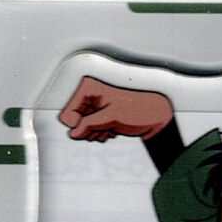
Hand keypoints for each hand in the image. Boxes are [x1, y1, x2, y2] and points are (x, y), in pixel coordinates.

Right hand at [58, 77, 173, 141]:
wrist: (153, 116)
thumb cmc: (137, 110)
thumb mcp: (111, 118)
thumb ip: (89, 125)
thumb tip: (73, 134)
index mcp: (88, 87)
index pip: (67, 114)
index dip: (79, 126)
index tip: (95, 127)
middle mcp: (88, 94)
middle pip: (75, 122)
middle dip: (90, 129)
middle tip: (106, 128)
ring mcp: (93, 105)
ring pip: (82, 128)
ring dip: (96, 132)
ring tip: (111, 128)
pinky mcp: (98, 113)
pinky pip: (90, 129)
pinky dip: (101, 132)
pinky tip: (112, 129)